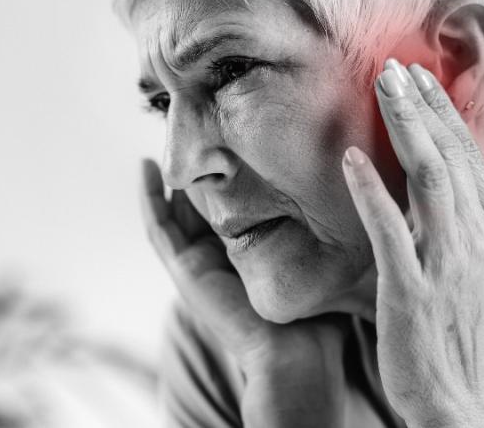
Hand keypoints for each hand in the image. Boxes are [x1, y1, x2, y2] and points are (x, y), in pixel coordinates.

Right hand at [140, 160, 348, 427]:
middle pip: (194, 207)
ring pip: (171, 212)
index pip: (225, 209)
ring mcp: (196, 265)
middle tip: (191, 132)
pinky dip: (148, 199)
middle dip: (192, 171)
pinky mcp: (184, 269)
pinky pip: (158, 228)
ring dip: (165, 178)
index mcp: (243, 258)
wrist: (295, 353)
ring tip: (162, 141)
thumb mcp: (314, 262)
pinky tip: (145, 168)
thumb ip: (317, 232)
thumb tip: (338, 194)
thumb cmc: (313, 316)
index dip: (221, 178)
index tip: (228, 144)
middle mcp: (215, 259)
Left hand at [342, 59, 483, 427]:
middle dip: (424, 106)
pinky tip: (348, 159)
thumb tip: (481, 201)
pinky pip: (389, 229)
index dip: (443, 116)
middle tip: (397, 67)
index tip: (421, 82)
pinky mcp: (411, 288)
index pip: (470, 159)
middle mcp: (481, 239)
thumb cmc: (469, 337)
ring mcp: (448, 263)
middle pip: (451, 156)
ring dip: (405, 127)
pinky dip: (371, 191)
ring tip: (383, 87)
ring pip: (429, 178)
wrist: (460, 399)